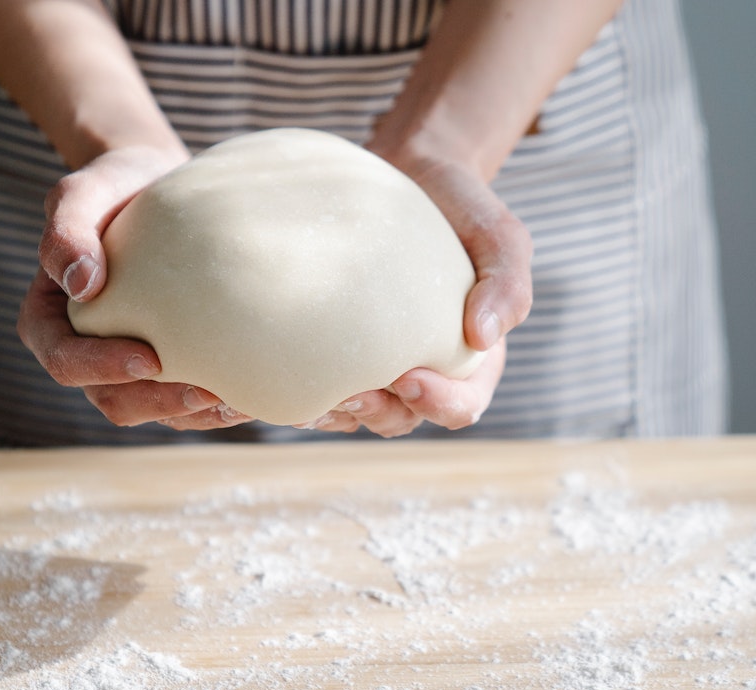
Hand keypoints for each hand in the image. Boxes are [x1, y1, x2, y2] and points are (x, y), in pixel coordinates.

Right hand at [19, 145, 248, 429]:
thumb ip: (66, 230)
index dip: (102, 368)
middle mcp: (85, 352)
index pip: (64, 359)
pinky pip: (186, 401)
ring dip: (194, 414)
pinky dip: (217, 406)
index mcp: (49, 320)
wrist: (158, 185)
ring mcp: (126, 364)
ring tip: (239, 403)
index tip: (150, 358)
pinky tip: (254, 398)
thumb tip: (82, 284)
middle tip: (207, 392)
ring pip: (153, 411)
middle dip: (159, 403)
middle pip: (112, 400)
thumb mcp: (83, 192)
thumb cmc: (115, 186)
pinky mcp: (168, 365)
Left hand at [300, 155, 532, 437]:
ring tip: (307, 402)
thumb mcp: (500, 237)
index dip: (439, 404)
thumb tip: (484, 337)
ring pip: (353, 412)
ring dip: (331, 413)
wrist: (409, 174)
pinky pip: (318, 386)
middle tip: (349, 394)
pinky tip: (279, 388)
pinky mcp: (337, 348)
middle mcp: (422, 370)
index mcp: (469, 360)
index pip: (461, 405)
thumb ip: (508, 284)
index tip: (409, 378)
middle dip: (375, 414)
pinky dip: (301, 394)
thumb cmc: (461, 208)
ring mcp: (375, 363)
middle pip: (399, 418)